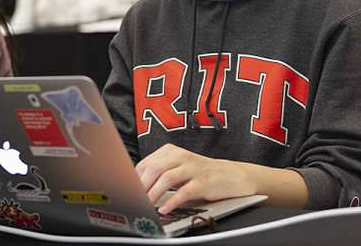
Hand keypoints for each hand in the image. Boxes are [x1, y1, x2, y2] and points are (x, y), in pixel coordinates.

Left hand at [135, 144, 253, 213]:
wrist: (231, 175)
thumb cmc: (200, 173)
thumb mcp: (178, 168)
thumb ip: (161, 173)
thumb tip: (138, 187)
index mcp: (171, 151)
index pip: (146, 163)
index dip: (135, 178)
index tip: (129, 190)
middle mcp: (181, 156)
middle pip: (154, 168)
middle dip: (142, 186)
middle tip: (136, 199)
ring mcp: (192, 167)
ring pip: (167, 178)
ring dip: (154, 193)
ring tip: (147, 204)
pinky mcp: (203, 181)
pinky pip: (184, 191)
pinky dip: (172, 202)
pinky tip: (165, 209)